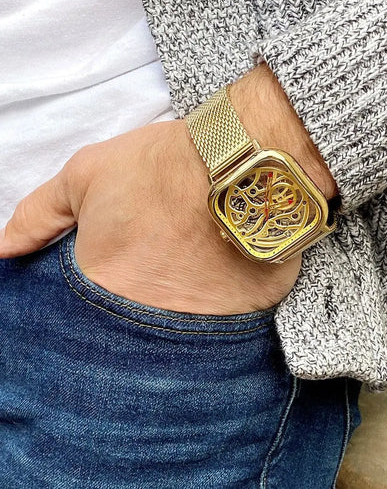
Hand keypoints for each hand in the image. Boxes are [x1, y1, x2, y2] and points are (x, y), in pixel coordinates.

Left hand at [0, 64, 336, 315]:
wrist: (245, 162)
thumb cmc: (163, 166)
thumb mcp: (87, 175)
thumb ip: (40, 216)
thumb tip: (6, 250)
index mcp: (104, 290)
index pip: (80, 321)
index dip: (97, 296)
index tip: (118, 275)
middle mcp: (150, 321)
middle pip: (129, 335)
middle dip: (134, 313)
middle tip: (154, 275)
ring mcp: (202, 328)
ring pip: (176, 341)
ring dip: (175, 318)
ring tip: (186, 279)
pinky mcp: (245, 321)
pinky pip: (223, 334)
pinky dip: (217, 318)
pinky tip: (218, 287)